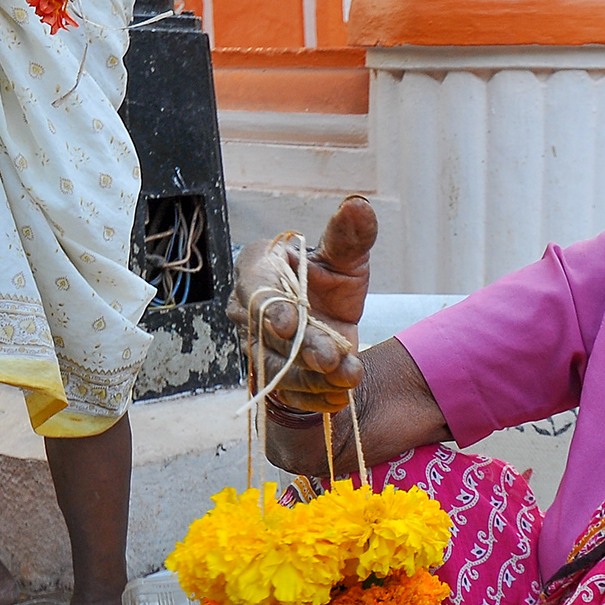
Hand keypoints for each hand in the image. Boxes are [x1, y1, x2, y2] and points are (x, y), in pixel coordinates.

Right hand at [228, 195, 374, 413]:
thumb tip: (358, 205)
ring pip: (276, 369)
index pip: (257, 290)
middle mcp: (247, 310)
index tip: (289, 323)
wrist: (330, 323)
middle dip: (303, 349)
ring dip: (312, 379)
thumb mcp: (345, 258)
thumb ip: (350, 237)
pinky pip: (285, 395)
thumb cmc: (329, 283)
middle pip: (268, 335)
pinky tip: (337, 397)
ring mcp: (255, 346)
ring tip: (348, 378)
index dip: (272, 308)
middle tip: (334, 358)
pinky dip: (312, 398)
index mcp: (258, 269)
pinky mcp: (269, 378)